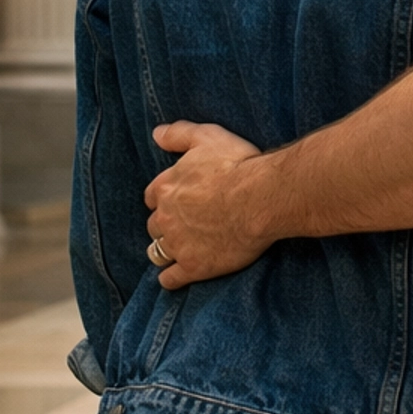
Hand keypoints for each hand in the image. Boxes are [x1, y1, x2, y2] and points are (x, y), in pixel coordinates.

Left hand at [144, 121, 267, 290]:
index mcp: (166, 187)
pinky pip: (169, 280)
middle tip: (186, 225)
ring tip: (182, 250)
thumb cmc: (237, 164)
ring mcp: (177, 245)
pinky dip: (172, 278)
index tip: (180, 200)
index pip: (152, 197)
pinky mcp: (193, 267)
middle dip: (166, 225)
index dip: (165, 198)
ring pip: (157, 252)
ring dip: (166, 251)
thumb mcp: (207, 137)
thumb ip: (178, 134)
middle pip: (155, 226)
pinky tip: (181, 274)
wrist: (260, 198)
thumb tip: (156, 134)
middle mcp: (166, 217)